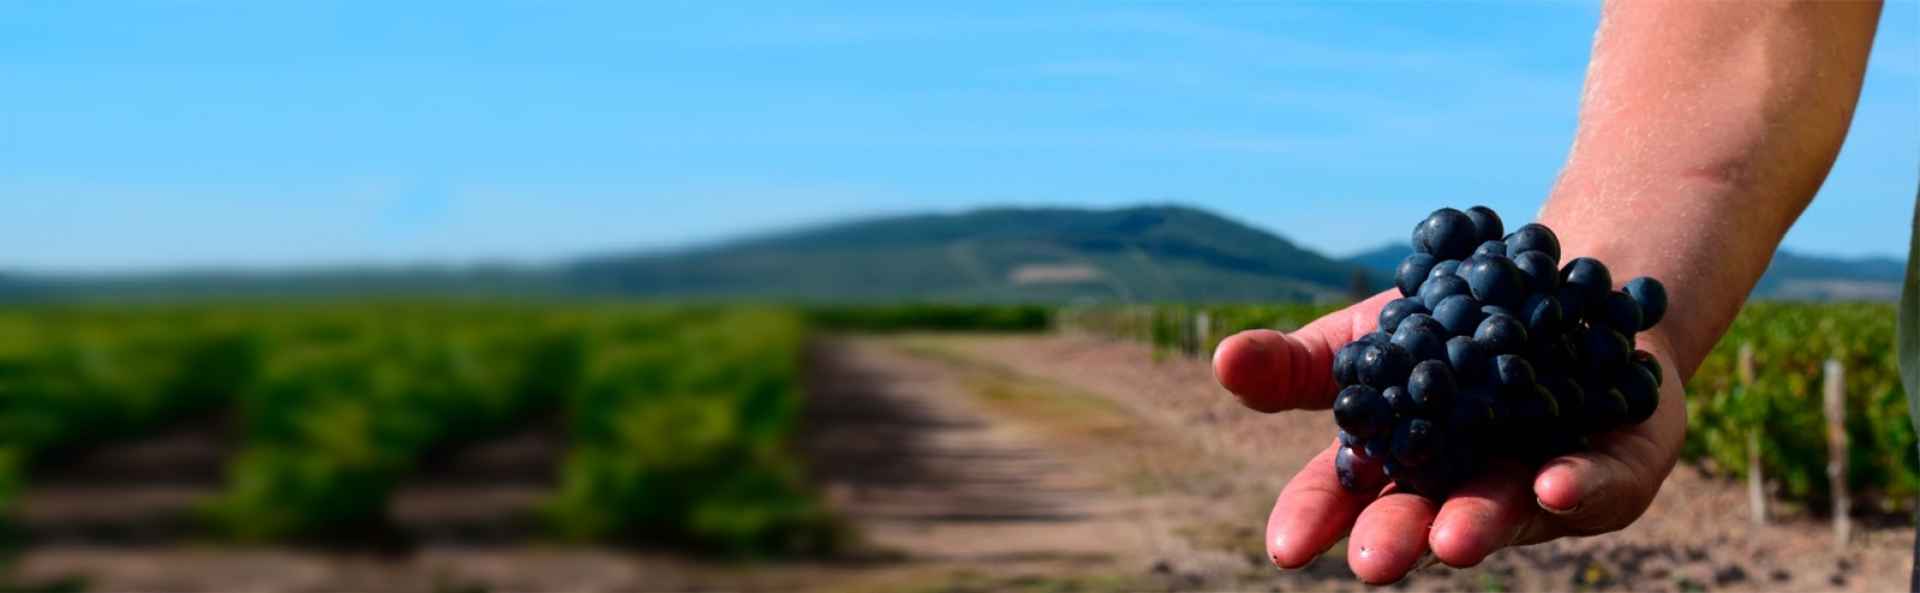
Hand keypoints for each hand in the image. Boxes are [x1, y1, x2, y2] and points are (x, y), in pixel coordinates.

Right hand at [1211, 290, 1686, 583]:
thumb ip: (1298, 363)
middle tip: (1373, 564)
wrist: (1572, 291)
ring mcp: (1537, 481)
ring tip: (1452, 542)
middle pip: (1423, 518)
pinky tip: (1551, 483)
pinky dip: (1575, 486)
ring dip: (1477, 526)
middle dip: (1398, 539)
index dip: (1315, 520)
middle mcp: (1463, 486)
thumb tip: (1221, 360)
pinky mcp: (1614, 473)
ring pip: (1505, 512)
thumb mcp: (1367, 333)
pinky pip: (1599, 485)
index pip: (1344, 497)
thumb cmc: (1450, 325)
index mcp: (1397, 463)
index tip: (1286, 548)